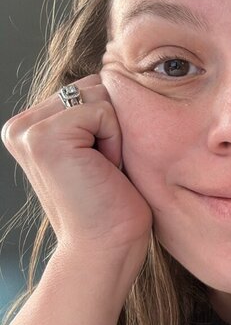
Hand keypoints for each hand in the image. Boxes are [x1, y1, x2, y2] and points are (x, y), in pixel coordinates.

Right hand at [1, 74, 152, 265]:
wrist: (104, 251)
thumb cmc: (112, 207)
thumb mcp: (96, 150)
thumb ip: (90, 113)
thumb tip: (113, 73)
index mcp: (29, 127)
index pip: (88, 88)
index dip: (110, 124)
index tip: (100, 166)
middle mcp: (20, 126)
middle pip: (94, 85)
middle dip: (112, 124)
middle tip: (103, 170)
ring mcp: (28, 130)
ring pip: (100, 94)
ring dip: (116, 133)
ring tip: (103, 171)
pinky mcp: (44, 136)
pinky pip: (103, 110)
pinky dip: (116, 142)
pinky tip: (105, 173)